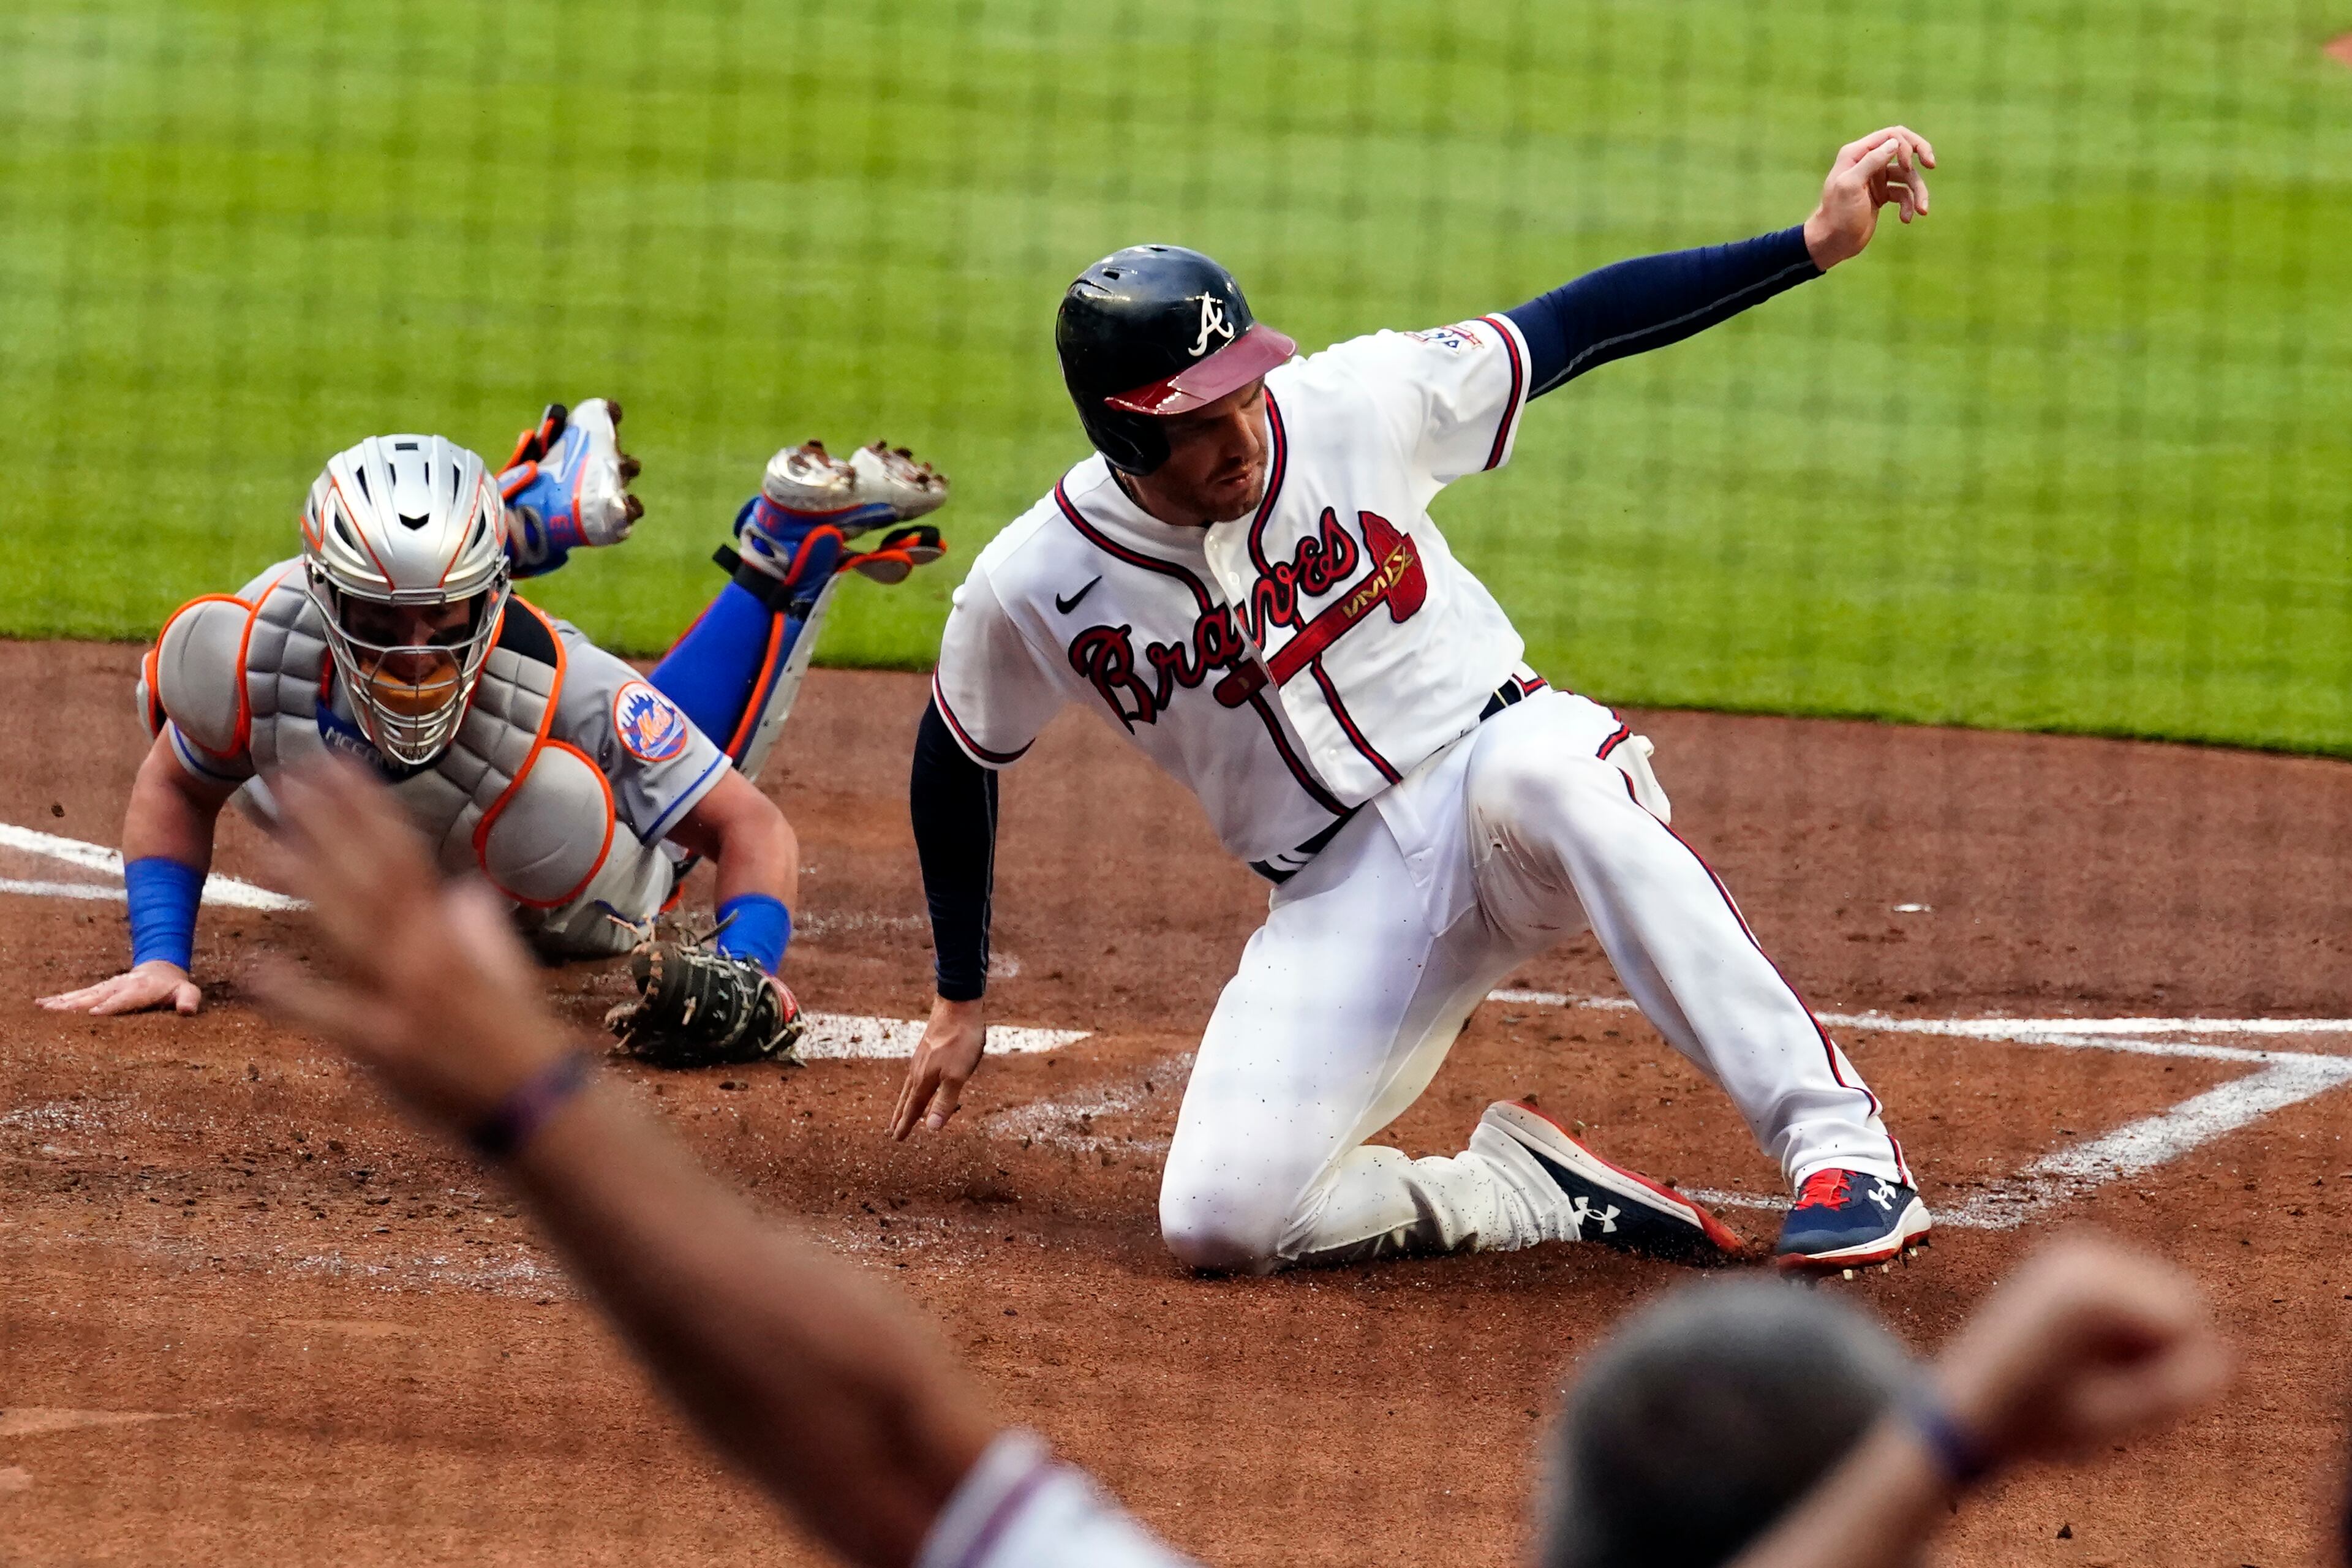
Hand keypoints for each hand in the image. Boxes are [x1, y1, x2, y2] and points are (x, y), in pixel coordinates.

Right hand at [37, 959, 201, 1016]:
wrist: (161, 970)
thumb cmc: (174, 987)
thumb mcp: (188, 992)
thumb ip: (189, 999)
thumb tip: (188, 1010)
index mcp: (139, 990)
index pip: (123, 1000)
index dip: (110, 1006)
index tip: (94, 1014)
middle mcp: (118, 987)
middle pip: (96, 997)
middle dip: (77, 1005)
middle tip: (56, 1013)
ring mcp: (105, 987)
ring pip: (81, 995)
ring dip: (62, 1002)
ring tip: (42, 1007)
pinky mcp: (97, 990)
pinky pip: (77, 995)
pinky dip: (59, 999)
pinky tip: (41, 1004)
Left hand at [250, 757, 567, 1129]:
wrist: (537, 1106)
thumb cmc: (522, 1038)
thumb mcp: (507, 970)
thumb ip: (482, 927)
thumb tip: (467, 892)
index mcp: (450, 934)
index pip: (401, 853)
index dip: (367, 807)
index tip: (337, 766)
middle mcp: (425, 955)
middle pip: (368, 877)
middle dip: (328, 824)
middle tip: (288, 776)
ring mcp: (404, 998)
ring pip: (348, 929)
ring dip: (306, 882)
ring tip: (266, 840)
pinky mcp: (387, 1049)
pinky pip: (334, 1017)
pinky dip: (295, 995)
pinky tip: (258, 970)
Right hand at [888, 996, 986, 1138]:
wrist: (958, 1006)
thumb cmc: (960, 1041)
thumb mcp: (957, 1075)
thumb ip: (945, 1102)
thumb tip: (931, 1128)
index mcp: (924, 1080)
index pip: (912, 1108)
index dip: (905, 1125)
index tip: (896, 1139)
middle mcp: (918, 1070)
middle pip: (907, 1099)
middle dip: (900, 1116)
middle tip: (891, 1131)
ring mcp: (922, 1057)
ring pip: (910, 1085)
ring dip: (905, 1101)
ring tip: (902, 1111)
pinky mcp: (928, 1048)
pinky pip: (916, 1073)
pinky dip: (914, 1085)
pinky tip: (918, 1081)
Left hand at [1803, 126, 1934, 269]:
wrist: (1832, 243)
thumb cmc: (1838, 215)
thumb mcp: (1851, 185)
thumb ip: (1871, 161)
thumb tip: (1895, 143)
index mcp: (1857, 154)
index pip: (1891, 135)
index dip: (1906, 144)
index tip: (1908, 165)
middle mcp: (1868, 162)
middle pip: (1903, 148)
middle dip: (1920, 154)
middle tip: (1932, 164)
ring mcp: (1876, 179)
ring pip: (1908, 175)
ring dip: (1919, 191)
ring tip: (1922, 210)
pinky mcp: (1882, 195)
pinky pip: (1904, 194)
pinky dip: (1909, 205)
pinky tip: (1906, 219)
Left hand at [1932, 1233, 2231, 1466]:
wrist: (1963, 1406)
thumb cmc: (2037, 1421)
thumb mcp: (2117, 1418)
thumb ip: (2182, 1387)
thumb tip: (2234, 1353)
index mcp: (2091, 1288)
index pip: (2191, 1318)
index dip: (2170, 1367)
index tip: (2111, 1390)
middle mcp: (2081, 1252)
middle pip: (2183, 1297)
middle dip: (2161, 1344)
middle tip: (2098, 1381)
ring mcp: (2073, 1248)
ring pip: (2164, 1294)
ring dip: (2144, 1336)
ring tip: (2085, 1366)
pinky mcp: (2068, 1256)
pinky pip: (2137, 1291)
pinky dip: (2126, 1323)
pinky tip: (2081, 1348)